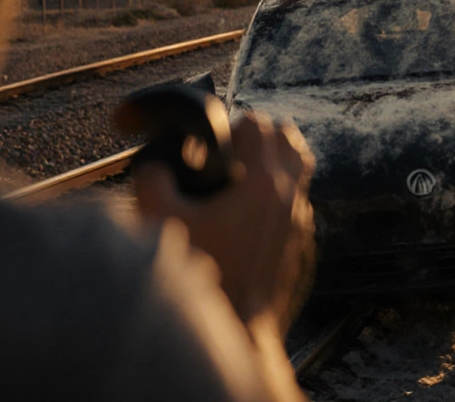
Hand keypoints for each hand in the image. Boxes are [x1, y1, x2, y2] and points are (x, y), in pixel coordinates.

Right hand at [133, 112, 315, 332]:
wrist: (237, 330)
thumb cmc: (202, 278)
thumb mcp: (161, 221)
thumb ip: (152, 181)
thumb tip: (156, 168)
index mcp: (263, 184)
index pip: (258, 125)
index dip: (231, 126)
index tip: (211, 146)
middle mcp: (290, 198)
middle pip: (288, 139)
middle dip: (260, 136)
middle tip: (231, 151)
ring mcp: (301, 222)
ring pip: (300, 169)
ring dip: (276, 161)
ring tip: (245, 173)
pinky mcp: (301, 244)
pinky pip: (299, 202)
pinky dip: (281, 194)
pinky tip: (251, 212)